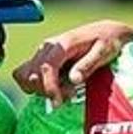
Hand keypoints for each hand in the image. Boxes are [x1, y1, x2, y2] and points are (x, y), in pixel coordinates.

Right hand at [10, 18, 132, 100]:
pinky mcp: (41, 57)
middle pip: (34, 74)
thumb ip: (87, 65)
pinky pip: (25, 73)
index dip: (49, 87)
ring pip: (26, 75)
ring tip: (61, 91)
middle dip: (47, 91)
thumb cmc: (107, 41)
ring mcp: (42, 51)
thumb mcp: (103, 52)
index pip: (46, 67)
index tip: (58, 102)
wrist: (105, 32)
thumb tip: (73, 79)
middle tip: (68, 96)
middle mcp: (48, 46)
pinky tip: (51, 87)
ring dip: (40, 89)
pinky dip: (33, 84)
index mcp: (62, 44)